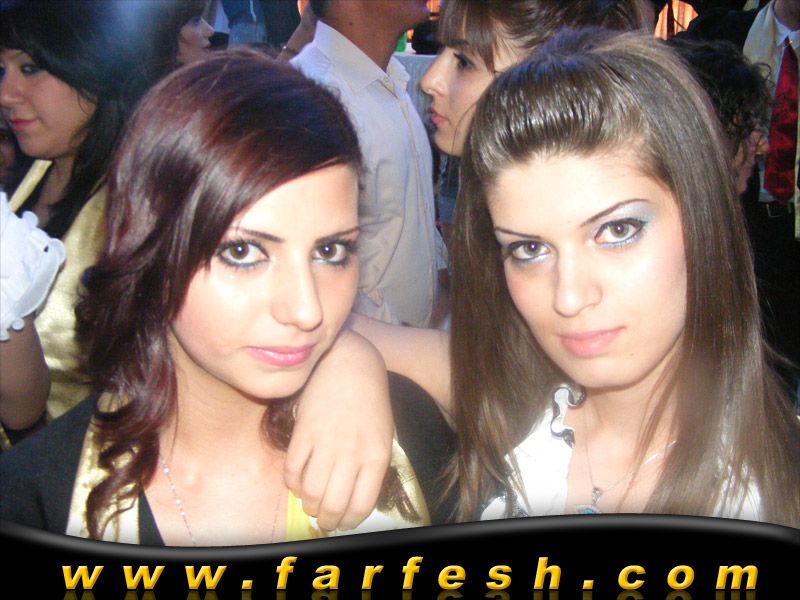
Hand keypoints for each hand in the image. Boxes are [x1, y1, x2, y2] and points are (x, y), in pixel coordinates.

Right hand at [285, 329, 392, 530]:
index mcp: (376, 456)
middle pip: (334, 504)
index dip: (350, 520)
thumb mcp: (382, 435)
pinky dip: (292, 482)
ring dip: (308, 504)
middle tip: (323, 519)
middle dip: (327, 519)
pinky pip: (293, 469)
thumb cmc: (370, 401)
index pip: (361, 504)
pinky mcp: (304, 432)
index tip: (344, 521)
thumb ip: (370, 465)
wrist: (350, 364)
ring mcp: (326, 443)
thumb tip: (351, 497)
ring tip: (309, 503)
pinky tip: (296, 481)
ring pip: (310, 492)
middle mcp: (351, 453)